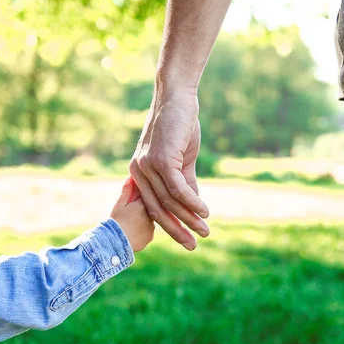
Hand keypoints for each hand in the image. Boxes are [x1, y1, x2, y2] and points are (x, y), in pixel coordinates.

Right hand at [110, 177, 154, 251]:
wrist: (114, 242)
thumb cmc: (115, 221)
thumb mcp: (119, 204)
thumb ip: (126, 191)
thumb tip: (131, 177)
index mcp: (144, 204)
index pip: (147, 194)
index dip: (139, 195)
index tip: (134, 196)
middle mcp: (151, 215)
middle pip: (149, 207)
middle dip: (141, 207)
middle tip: (130, 210)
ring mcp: (152, 227)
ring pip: (149, 219)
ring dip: (143, 218)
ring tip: (130, 221)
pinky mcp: (150, 237)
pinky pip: (148, 230)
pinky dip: (142, 229)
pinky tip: (133, 230)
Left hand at [129, 88, 208, 250]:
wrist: (177, 99)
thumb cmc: (179, 127)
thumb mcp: (181, 159)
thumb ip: (184, 182)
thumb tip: (194, 207)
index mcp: (139, 172)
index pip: (152, 205)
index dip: (168, 224)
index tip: (184, 239)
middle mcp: (138, 171)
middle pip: (157, 209)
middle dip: (176, 229)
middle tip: (193, 245)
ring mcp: (148, 165)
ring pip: (169, 201)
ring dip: (189, 218)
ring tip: (205, 230)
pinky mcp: (161, 159)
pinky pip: (177, 188)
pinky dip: (192, 202)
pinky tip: (204, 212)